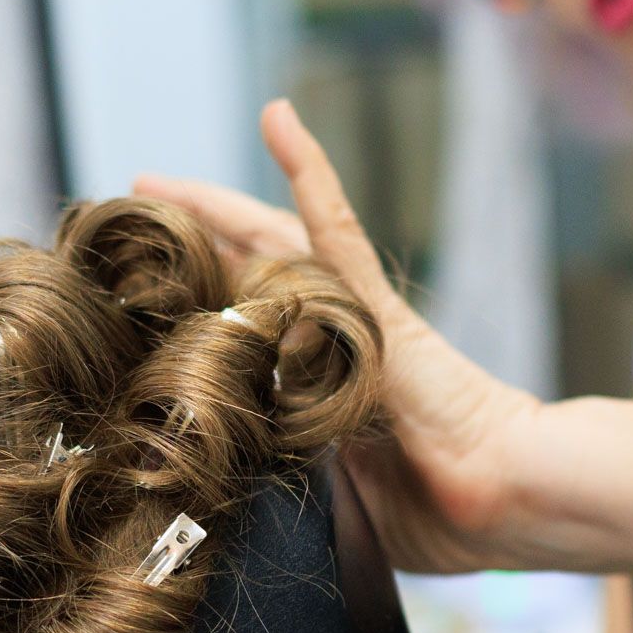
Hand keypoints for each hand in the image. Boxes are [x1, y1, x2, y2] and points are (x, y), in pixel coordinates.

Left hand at [134, 99, 542, 573]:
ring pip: (270, 242)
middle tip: (129, 210)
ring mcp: (353, 317)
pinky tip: (279, 119)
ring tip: (151, 181)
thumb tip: (221, 476)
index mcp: (321, 385)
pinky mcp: (377, 304)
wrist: (503, 500)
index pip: (247, 327)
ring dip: (210, 208)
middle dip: (185, 244)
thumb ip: (287, 471)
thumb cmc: (436, 514)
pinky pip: (335, 228)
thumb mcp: (332, 497)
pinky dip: (309, 172)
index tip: (142, 293)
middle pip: (245, 271)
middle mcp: (332, 340)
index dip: (197, 302)